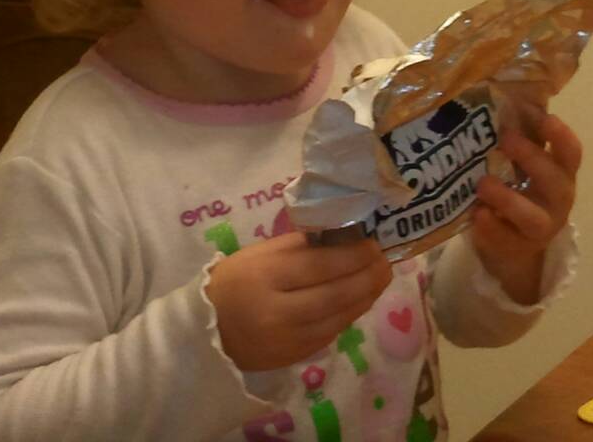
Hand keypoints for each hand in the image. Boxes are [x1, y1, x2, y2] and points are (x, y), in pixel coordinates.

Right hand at [205, 231, 391, 370]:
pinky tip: (360, 299)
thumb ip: (296, 247)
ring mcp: (289, 339)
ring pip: (339, 316)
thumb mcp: (256, 255)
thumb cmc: (231, 283)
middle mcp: (279, 311)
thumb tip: (340, 236)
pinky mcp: (295, 356)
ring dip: (365, 296)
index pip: (319, 266)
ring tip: (381, 278)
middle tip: (387, 261)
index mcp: (265, 277)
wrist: (205, 333)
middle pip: (335, 294)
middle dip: (367, 276)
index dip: (352, 255)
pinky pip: (331, 332)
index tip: (374, 243)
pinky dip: (349, 313)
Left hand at [471, 108, 581, 304]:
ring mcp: (539, 228)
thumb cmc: (518, 188)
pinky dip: (490, 227)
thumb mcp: (521, 165)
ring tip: (483, 184)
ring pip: (532, 217)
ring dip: (508, 199)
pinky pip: (505, 240)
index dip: (562, 137)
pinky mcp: (517, 248)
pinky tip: (477, 214)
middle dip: (532, 159)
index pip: (571, 153)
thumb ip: (516, 139)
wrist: (513, 242)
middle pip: (555, 181)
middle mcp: (556, 201)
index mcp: (560, 174)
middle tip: (506, 140)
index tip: (547, 118)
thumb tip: (495, 98)